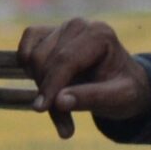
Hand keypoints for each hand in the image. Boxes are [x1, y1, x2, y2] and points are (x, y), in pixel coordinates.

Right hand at [15, 17, 150, 138]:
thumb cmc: (125, 91)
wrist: (123, 83)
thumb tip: (58, 101)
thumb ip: (90, 98)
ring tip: (61, 111)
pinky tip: (44, 85)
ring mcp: (62, 27)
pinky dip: (27, 69)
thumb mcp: (117, 99)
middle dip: (48, 92)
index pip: (65, 59)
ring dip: (40, 87)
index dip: (51, 85)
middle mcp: (79, 25)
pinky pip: (25, 49)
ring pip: (33, 57)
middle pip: (46, 59)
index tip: (40, 109)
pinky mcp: (48, 33)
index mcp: (100, 35)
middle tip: (64, 124)